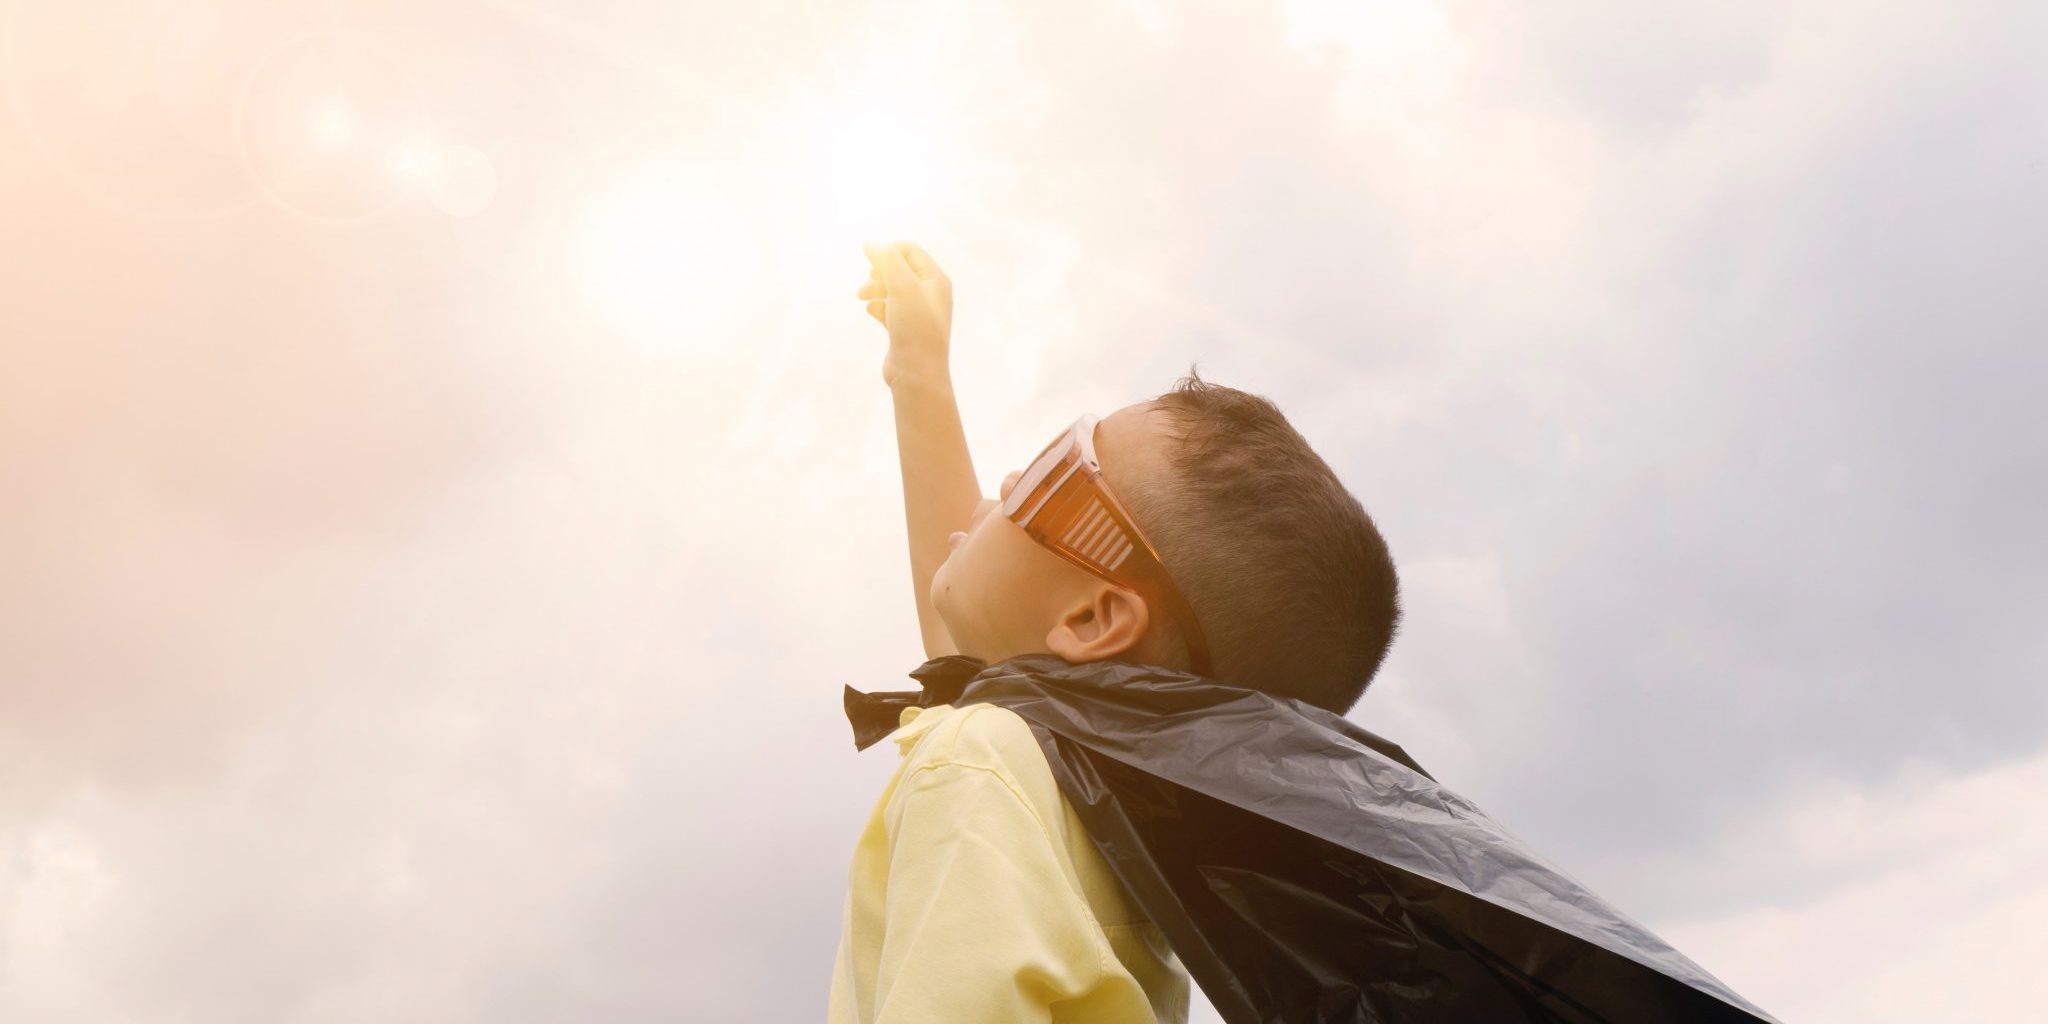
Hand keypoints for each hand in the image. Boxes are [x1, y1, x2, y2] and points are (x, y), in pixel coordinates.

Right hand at [858, 240, 952, 388]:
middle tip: (867, 283)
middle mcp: (930, 294)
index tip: (869, 261)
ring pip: (891, 289)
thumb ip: (887, 261)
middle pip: (899, 268)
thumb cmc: (915, 327)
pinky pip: (888, 308)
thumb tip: (871, 243)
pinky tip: (872, 311)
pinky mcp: (905, 329)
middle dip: (879, 272)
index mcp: (936, 280)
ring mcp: (918, 312)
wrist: (917, 373)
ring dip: (874, 288)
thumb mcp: (903, 286)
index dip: (888, 251)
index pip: (910, 250)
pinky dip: (878, 306)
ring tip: (862, 297)